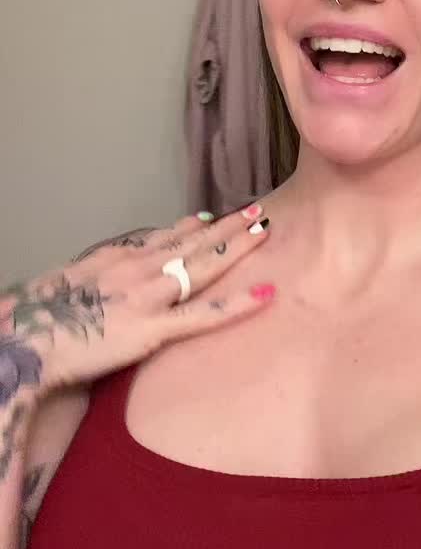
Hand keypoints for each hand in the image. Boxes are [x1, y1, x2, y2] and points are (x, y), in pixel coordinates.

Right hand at [0, 206, 273, 401]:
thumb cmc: (40, 315)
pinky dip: (238, 304)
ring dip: (237, 246)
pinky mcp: (153, 328)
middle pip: (192, 242)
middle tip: (255, 211)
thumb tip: (108, 271)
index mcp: (117, 257)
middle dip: (226, 226)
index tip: (213, 218)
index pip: (163, 236)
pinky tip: (265, 294)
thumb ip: (96, 272)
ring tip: (264, 230)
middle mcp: (138, 267)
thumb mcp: (69, 280)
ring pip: (203, 265)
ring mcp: (149, 295)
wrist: (27, 337)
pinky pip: (204, 315)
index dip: (191, 227)